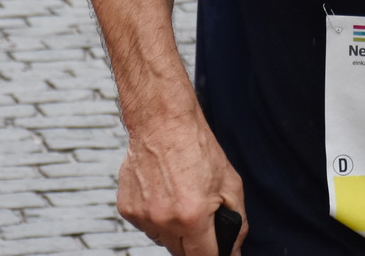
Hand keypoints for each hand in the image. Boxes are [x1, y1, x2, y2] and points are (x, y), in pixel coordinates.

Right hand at [117, 114, 245, 254]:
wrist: (163, 122)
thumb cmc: (197, 148)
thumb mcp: (230, 183)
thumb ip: (238, 222)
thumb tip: (235, 250)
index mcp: (192, 216)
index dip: (215, 254)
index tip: (217, 249)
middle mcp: (164, 220)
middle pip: (181, 254)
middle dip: (194, 243)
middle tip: (200, 219)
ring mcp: (143, 216)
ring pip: (162, 240)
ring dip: (174, 231)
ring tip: (181, 201)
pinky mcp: (127, 209)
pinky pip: (146, 226)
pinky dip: (157, 218)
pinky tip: (164, 195)